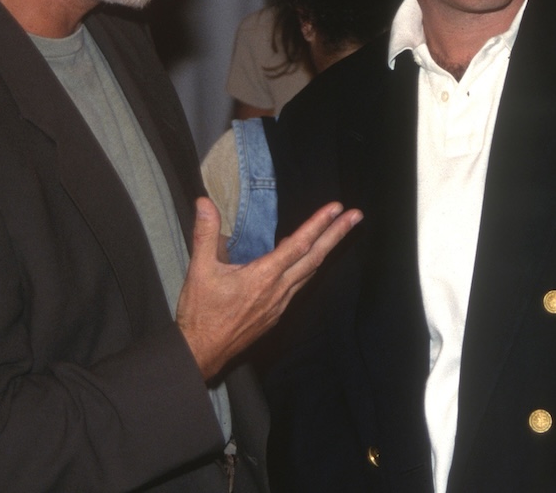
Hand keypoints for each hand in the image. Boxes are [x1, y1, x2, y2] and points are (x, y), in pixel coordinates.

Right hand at [176, 197, 360, 379]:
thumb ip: (205, 234)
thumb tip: (204, 202)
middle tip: (356, 216)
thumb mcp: (199, 270)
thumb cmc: (200, 314)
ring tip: (337, 232)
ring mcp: (279, 305)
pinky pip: (298, 287)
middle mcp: (278, 290)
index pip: (298, 244)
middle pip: (314, 257)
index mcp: (262, 277)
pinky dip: (306, 268)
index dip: (318, 224)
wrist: (201, 352)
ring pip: (309, 273)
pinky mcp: (275, 315)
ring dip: (324, 251)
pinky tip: (305, 261)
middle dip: (337, 234)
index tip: (336, 208)